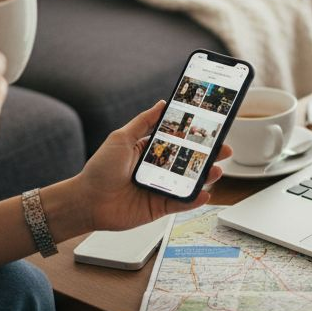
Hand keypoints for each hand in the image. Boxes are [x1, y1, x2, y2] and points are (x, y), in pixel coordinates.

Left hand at [73, 101, 232, 231]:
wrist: (87, 201)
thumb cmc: (99, 170)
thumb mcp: (121, 138)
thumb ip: (142, 122)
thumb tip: (161, 103)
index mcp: (150, 150)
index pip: (179, 140)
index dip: (196, 135)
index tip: (212, 127)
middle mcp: (159, 169)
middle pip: (190, 161)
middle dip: (209, 155)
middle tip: (225, 148)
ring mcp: (161, 188)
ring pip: (190, 182)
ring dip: (206, 176)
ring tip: (217, 169)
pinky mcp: (160, 207)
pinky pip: (182, 203)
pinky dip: (195, 199)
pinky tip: (205, 192)